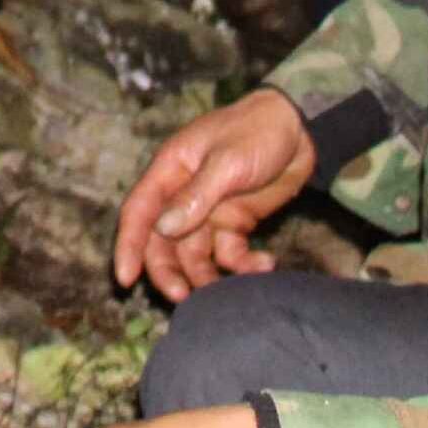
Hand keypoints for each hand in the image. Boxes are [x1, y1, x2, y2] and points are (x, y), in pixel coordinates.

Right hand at [113, 90, 315, 302]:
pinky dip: (244, 265)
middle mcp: (183, 196)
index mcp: (170, 172)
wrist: (301, 129)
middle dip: (169, 272)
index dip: (128, 245)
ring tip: (227, 292)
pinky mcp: (235, 224)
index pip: (139, 212)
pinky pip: (231, 254)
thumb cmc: (257, 130)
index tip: (126, 278)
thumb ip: (196, 195)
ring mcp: (209, 212)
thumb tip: (164, 228)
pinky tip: (265, 265)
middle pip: (163, 243)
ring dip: (205, 276)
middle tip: (181, 298)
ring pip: (195, 255)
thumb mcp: (227, 160)